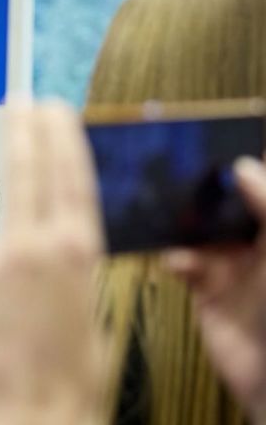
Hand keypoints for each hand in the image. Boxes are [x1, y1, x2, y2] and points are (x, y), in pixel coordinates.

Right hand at [165, 156, 265, 424]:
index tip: (219, 137)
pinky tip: (178, 262)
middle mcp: (258, 240)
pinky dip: (176, 257)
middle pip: (230, 201)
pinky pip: (184, 261)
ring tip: (168, 212)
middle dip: (208, 186)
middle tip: (179, 166)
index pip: (259, 187)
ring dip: (185, 221)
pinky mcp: (206, 287)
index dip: (246, 164)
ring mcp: (233, 263)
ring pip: (202, 227)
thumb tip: (242, 166)